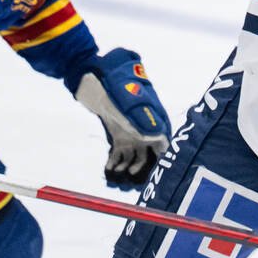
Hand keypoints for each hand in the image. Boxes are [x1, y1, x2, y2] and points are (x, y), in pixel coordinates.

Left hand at [71, 48, 170, 189]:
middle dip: (145, 169)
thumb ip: (145, 121)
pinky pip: (120, 153)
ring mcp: (132, 131)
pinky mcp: (119, 134)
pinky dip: (116, 162)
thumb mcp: (131, 103)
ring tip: (119, 174)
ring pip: (135, 156)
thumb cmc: (115, 86)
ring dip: (128, 167)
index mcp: (154, 120)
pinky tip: (109, 168)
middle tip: (135, 180)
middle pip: (151, 154)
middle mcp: (146, 128)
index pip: (165, 145)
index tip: (162, 175)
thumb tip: (161, 140)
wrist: (92, 77)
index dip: (165, 160)